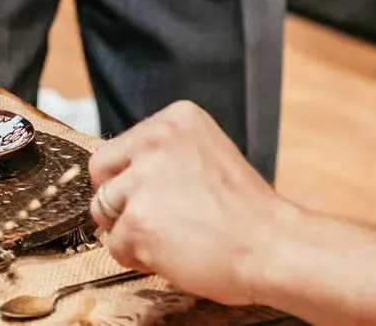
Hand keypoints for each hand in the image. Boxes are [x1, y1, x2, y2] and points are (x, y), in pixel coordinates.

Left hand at [88, 102, 299, 304]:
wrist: (274, 247)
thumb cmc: (247, 212)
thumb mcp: (208, 155)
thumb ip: (165, 157)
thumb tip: (121, 177)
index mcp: (177, 118)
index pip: (121, 146)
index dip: (133, 178)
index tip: (161, 195)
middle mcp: (157, 140)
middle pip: (102, 172)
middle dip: (120, 200)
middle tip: (155, 219)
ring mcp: (145, 180)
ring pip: (104, 210)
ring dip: (129, 231)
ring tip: (170, 237)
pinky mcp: (139, 220)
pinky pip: (115, 245)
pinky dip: (138, 258)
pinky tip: (172, 255)